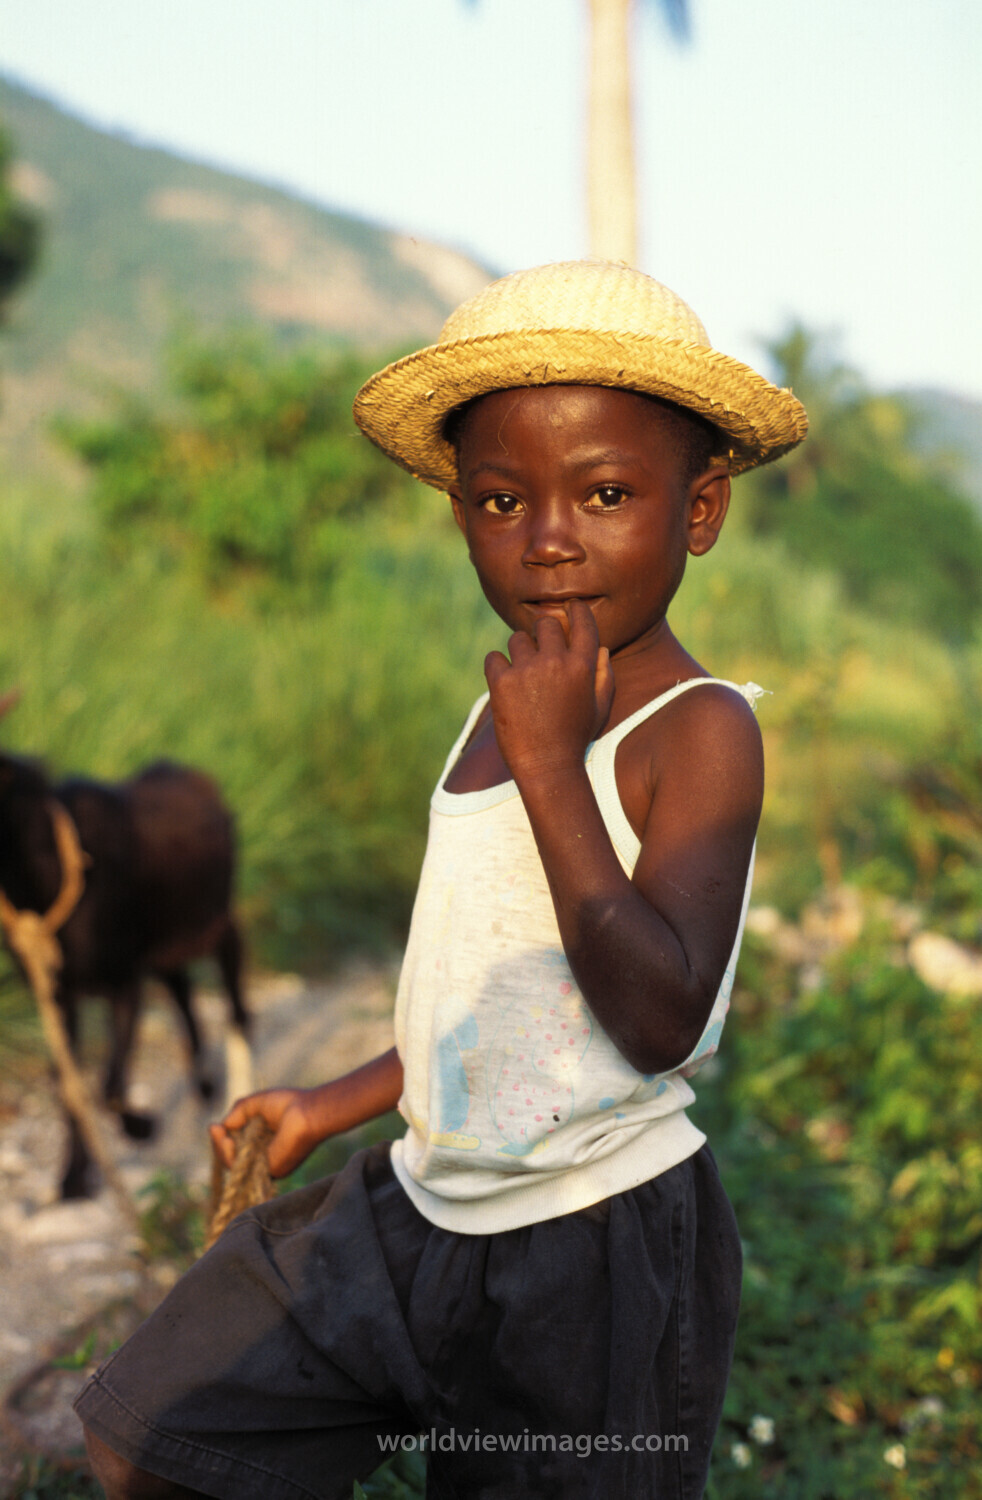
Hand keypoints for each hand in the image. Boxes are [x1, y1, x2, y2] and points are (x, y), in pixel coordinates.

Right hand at [209, 1087, 321, 1178]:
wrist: (307, 1112)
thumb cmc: (287, 1104)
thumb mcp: (255, 1104)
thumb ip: (236, 1114)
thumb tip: (221, 1127)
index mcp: (264, 1142)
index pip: (237, 1147)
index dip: (223, 1140)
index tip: (215, 1127)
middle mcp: (265, 1156)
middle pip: (232, 1158)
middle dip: (219, 1145)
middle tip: (215, 1130)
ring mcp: (266, 1165)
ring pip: (233, 1165)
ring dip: (222, 1149)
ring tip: (221, 1134)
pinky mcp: (267, 1171)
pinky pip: (240, 1168)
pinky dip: (230, 1154)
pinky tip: (228, 1141)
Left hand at [484, 599, 613, 780]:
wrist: (547, 766)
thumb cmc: (576, 737)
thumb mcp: (600, 708)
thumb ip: (604, 676)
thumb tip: (600, 648)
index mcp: (583, 665)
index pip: (582, 621)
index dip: (576, 611)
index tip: (570, 608)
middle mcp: (556, 661)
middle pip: (546, 624)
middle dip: (543, 634)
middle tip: (540, 652)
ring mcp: (527, 670)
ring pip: (518, 639)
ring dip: (520, 652)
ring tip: (523, 676)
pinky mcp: (502, 681)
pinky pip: (494, 657)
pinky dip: (497, 668)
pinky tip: (505, 685)